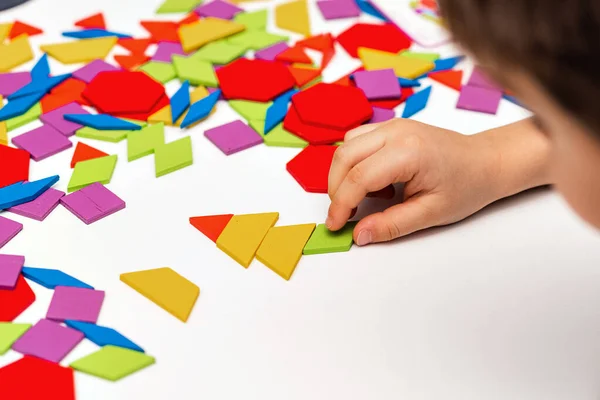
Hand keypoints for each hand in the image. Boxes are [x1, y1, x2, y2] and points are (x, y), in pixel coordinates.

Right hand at [326, 119, 501, 245]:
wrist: (485, 162)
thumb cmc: (466, 186)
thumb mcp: (431, 213)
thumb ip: (391, 225)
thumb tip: (359, 234)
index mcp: (409, 152)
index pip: (359, 177)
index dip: (341, 204)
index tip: (335, 225)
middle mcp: (396, 132)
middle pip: (345, 157)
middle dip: (336, 190)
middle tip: (342, 216)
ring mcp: (392, 125)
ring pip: (346, 146)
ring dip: (342, 174)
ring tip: (362, 198)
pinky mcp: (390, 127)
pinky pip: (357, 141)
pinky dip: (353, 162)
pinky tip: (372, 181)